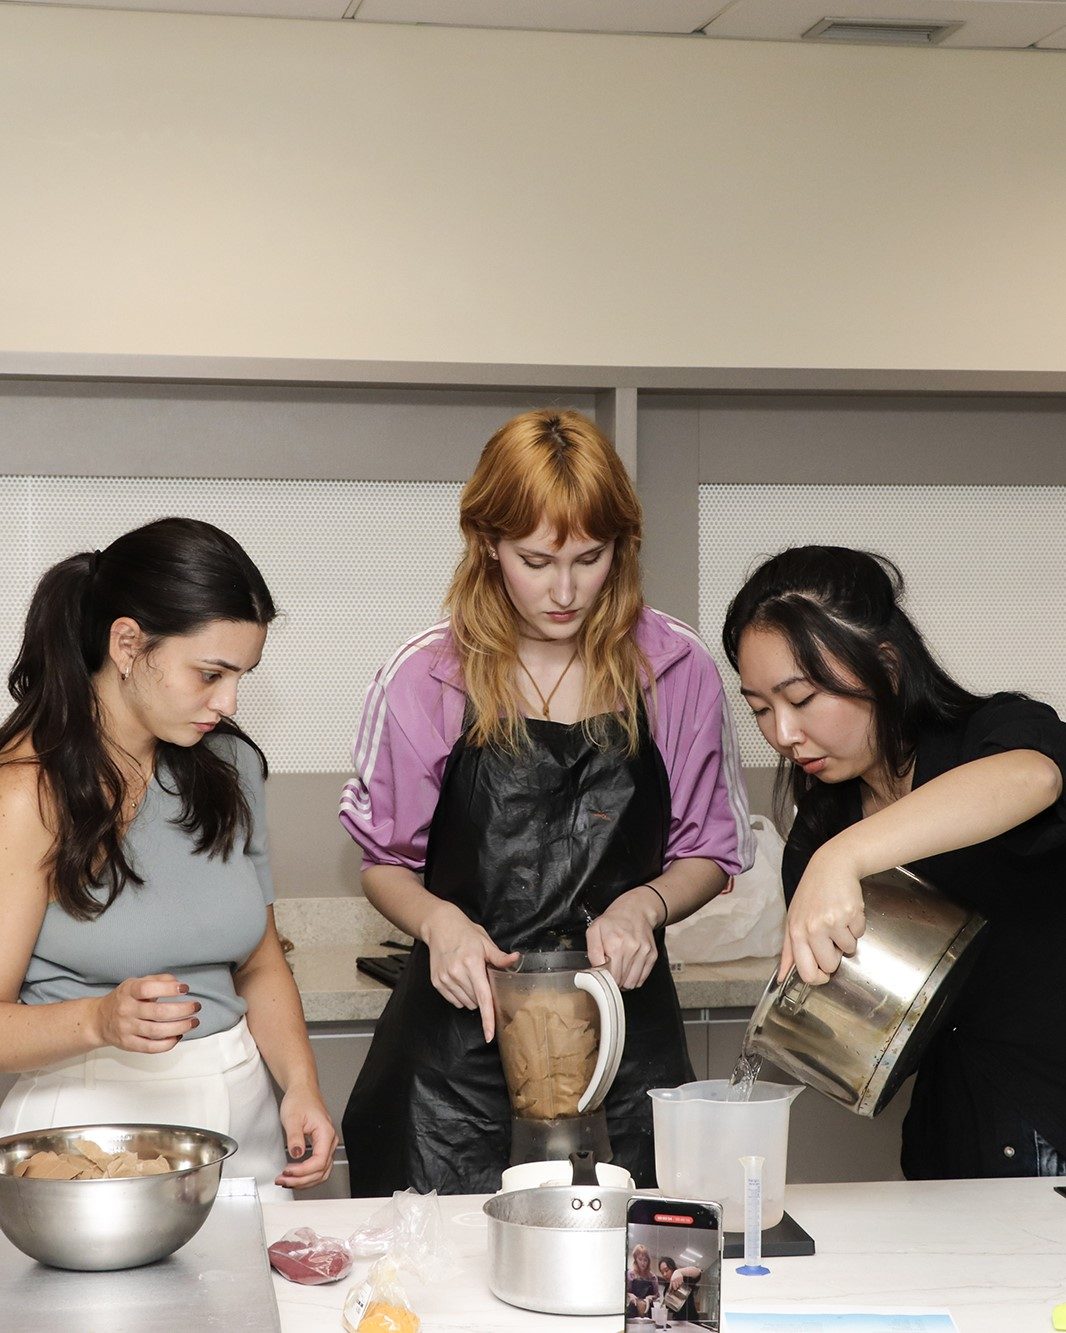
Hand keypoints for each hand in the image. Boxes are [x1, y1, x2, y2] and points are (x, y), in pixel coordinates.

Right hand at [92, 974, 200, 1052]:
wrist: (100, 1020)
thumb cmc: (124, 999)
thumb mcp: (137, 983)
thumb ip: (158, 980)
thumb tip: (178, 983)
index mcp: (129, 991)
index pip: (148, 988)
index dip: (169, 988)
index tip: (185, 989)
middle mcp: (126, 1010)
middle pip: (158, 1012)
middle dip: (182, 1010)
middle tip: (196, 1007)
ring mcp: (126, 1028)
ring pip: (157, 1031)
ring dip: (180, 1027)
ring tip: (193, 1022)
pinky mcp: (128, 1044)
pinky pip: (151, 1047)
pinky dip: (168, 1043)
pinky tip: (178, 1036)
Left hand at [275, 1086, 337, 1188]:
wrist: (302, 1091)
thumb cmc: (300, 1100)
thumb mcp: (292, 1117)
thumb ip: (295, 1137)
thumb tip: (296, 1154)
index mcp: (326, 1133)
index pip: (319, 1162)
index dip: (303, 1171)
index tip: (288, 1171)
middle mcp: (330, 1141)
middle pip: (321, 1171)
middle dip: (301, 1180)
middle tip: (283, 1180)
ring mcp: (327, 1145)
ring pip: (321, 1173)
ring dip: (304, 1181)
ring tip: (287, 1181)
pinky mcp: (321, 1147)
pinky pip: (318, 1168)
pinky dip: (306, 1176)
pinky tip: (294, 1176)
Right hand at [422, 901, 517, 1041]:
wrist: (440, 926)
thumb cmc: (465, 933)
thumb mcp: (485, 942)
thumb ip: (499, 957)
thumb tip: (516, 959)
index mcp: (472, 964)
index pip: (483, 997)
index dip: (487, 1018)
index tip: (490, 1035)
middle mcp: (457, 973)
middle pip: (476, 1001)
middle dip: (482, 995)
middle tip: (481, 977)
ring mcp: (445, 979)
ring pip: (465, 1003)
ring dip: (471, 997)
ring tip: (469, 976)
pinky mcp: (437, 982)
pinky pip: (454, 1000)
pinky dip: (460, 996)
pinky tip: (460, 980)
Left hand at [586, 887, 658, 989]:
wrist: (636, 910)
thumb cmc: (614, 921)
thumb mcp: (594, 930)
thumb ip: (593, 952)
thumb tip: (596, 970)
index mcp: (615, 944)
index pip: (610, 976)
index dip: (604, 978)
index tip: (602, 972)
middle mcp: (632, 949)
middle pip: (621, 981)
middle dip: (613, 980)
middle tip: (610, 970)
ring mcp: (644, 953)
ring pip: (632, 983)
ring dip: (624, 981)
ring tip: (619, 970)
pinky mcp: (652, 955)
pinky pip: (642, 979)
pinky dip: (634, 978)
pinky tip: (628, 968)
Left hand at [780, 846, 865, 984]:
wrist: (832, 866)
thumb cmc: (811, 894)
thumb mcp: (793, 919)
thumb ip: (789, 951)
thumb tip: (783, 977)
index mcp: (796, 932)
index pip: (807, 972)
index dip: (818, 978)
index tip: (823, 973)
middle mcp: (813, 928)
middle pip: (830, 965)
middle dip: (834, 956)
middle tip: (830, 937)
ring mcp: (834, 921)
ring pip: (848, 950)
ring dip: (846, 938)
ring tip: (838, 920)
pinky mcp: (852, 914)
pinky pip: (859, 934)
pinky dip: (856, 926)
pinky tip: (847, 911)